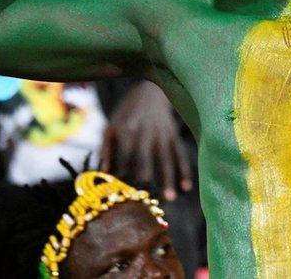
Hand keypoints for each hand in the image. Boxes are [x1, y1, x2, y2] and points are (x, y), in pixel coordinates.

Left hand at [100, 80, 192, 200]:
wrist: (151, 92)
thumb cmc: (126, 114)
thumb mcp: (112, 125)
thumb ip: (106, 148)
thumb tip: (104, 172)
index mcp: (128, 128)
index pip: (125, 151)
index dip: (123, 169)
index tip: (121, 189)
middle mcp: (147, 131)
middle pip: (147, 154)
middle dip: (147, 172)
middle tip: (147, 193)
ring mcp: (163, 134)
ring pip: (167, 157)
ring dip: (169, 178)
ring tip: (170, 198)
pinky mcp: (174, 136)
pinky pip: (180, 154)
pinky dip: (185, 170)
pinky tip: (187, 188)